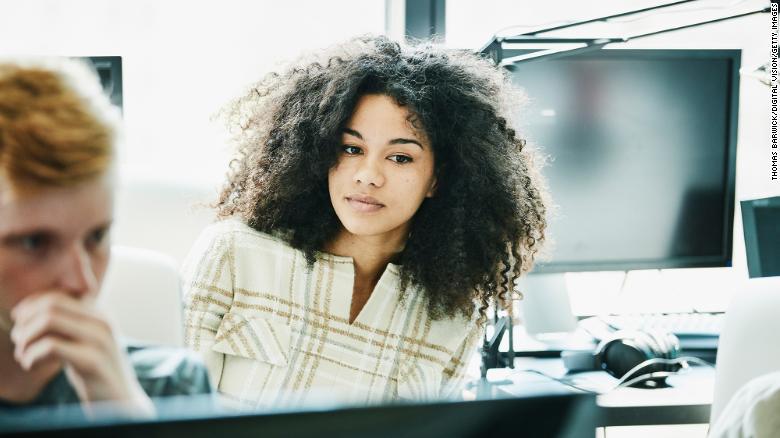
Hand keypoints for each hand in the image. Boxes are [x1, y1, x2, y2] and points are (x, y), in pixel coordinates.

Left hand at [9, 292, 153, 415]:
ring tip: (23, 355)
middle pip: (51, 303)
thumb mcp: (83, 341)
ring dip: (26, 338)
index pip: (58, 294)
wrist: (120, 401)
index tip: (19, 322)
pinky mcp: (93, 360)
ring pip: (49, 320)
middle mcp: (102, 321)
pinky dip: (31, 355)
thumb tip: (29, 312)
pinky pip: (51, 346)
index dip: (31, 304)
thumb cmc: (94, 372)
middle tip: (18, 340)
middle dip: (25, 321)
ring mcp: (100, 339)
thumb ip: (68, 324)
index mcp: (99, 313)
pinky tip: (30, 365)